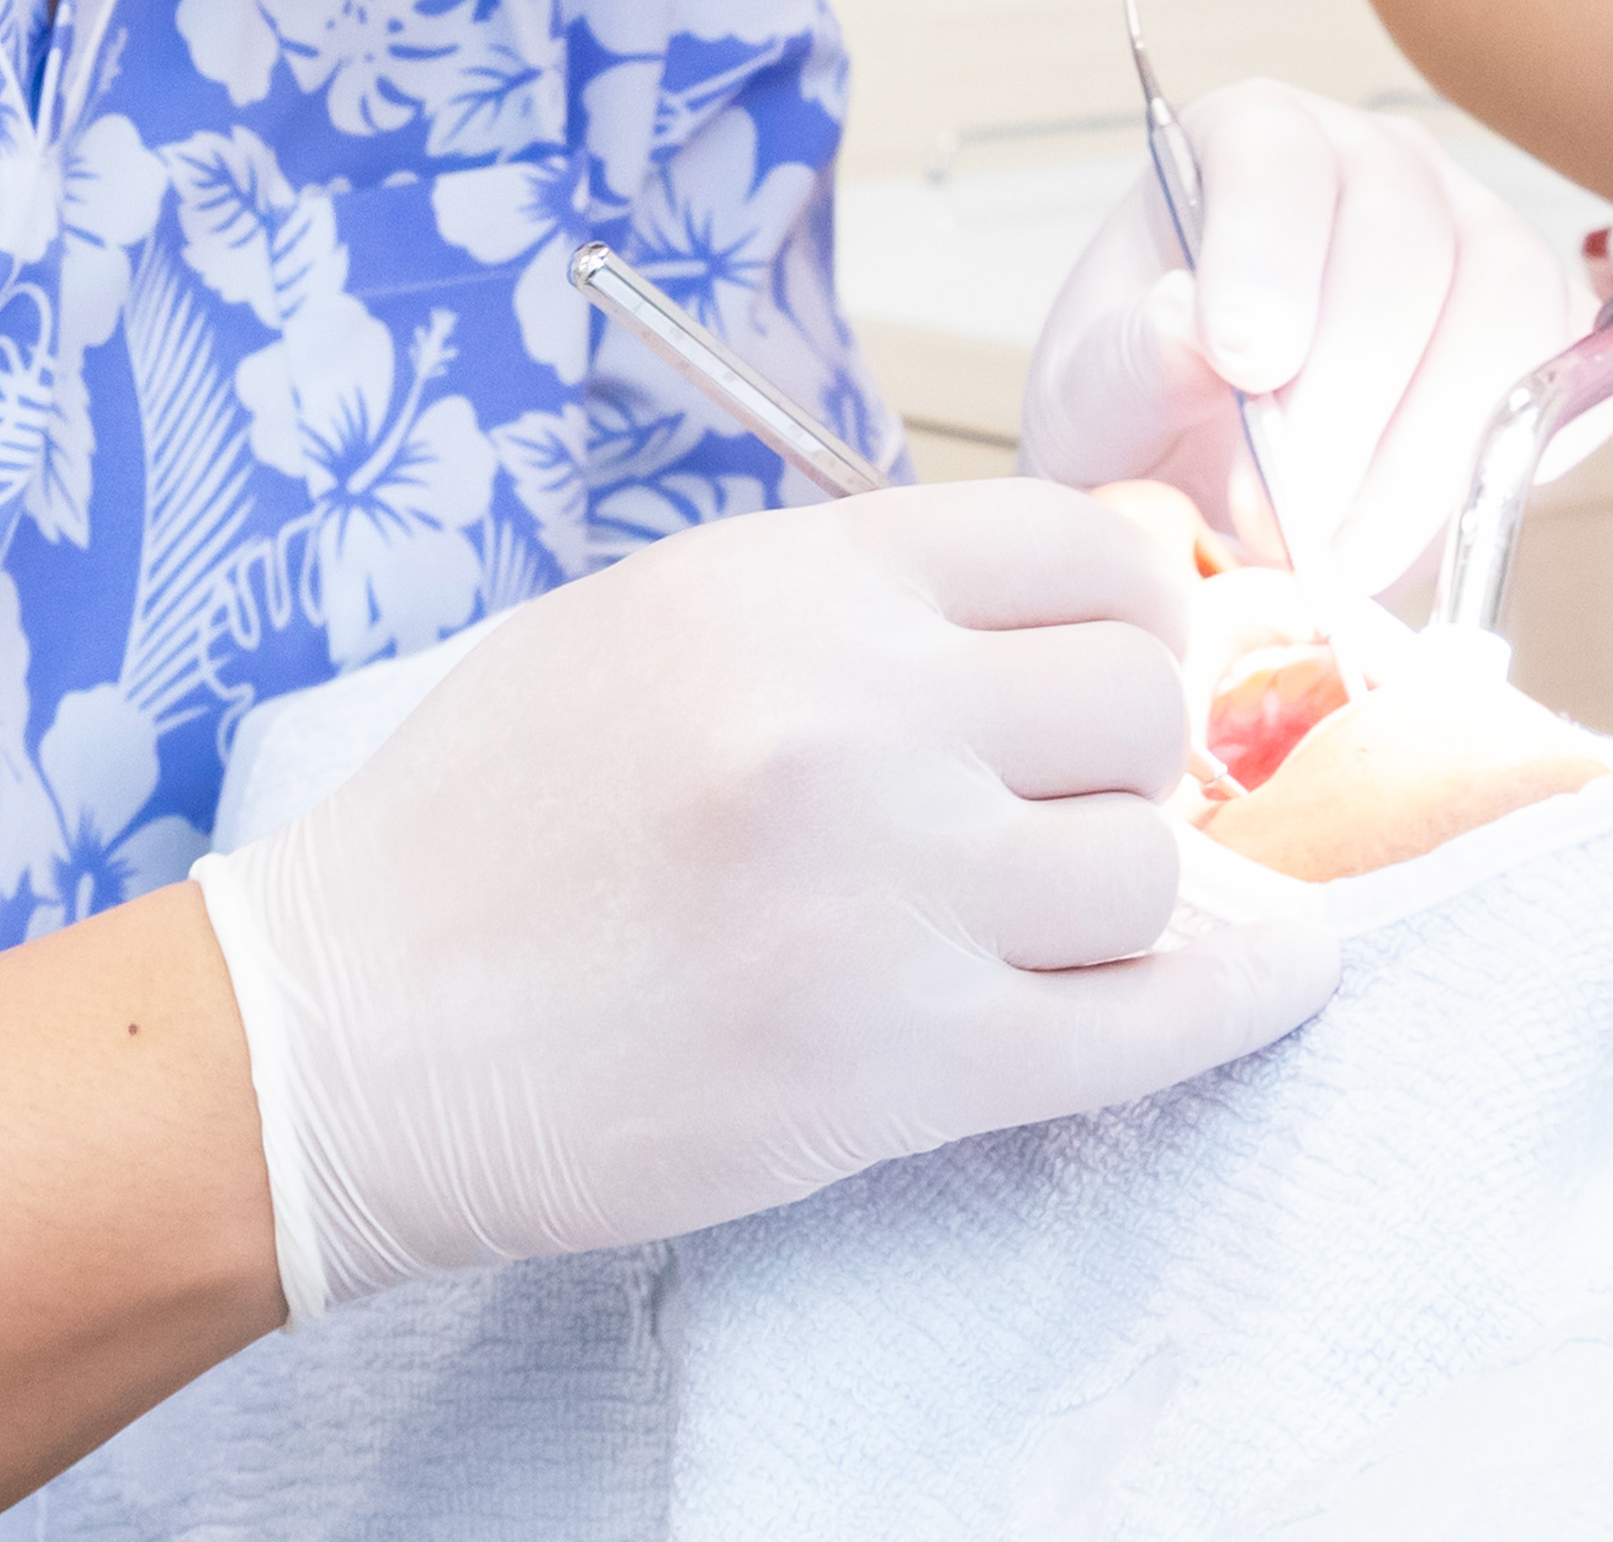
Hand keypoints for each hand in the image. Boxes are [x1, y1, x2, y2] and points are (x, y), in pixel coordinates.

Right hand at [189, 481, 1332, 1315]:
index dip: (1122, 607)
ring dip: (1124, 892)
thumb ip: (854, 603)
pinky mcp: (902, 1069)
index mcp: (792, 587)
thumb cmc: (484, 828)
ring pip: (1153, 863)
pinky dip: (1233, 1001)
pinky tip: (1264, 978)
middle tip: (1058, 799)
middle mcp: (857, 720)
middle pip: (1139, 698)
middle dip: (1122, 752)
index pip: (1082, 544)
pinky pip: (1154, 1022)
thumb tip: (1075, 600)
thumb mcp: (650, 621)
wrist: (348, 1036)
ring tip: (1037, 912)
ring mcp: (889, 897)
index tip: (1105, 661)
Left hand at [1016, 81, 1601, 595]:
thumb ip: (1136, 355)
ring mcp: (1477, 234)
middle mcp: (1379, 164)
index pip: (1279, 158)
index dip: (1269, 257)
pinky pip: (1564, 379)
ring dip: (1428, 450)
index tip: (1244, 364)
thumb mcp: (1097, 389)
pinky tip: (1418, 532)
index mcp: (1255, 137)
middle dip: (1348, 396)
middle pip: (1406, 243)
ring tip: (1344, 554)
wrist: (1198, 478)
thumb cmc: (1144, 405)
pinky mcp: (1542, 324)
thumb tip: (1188, 319)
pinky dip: (1506, 465)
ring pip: (1502, 307)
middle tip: (1285, 519)